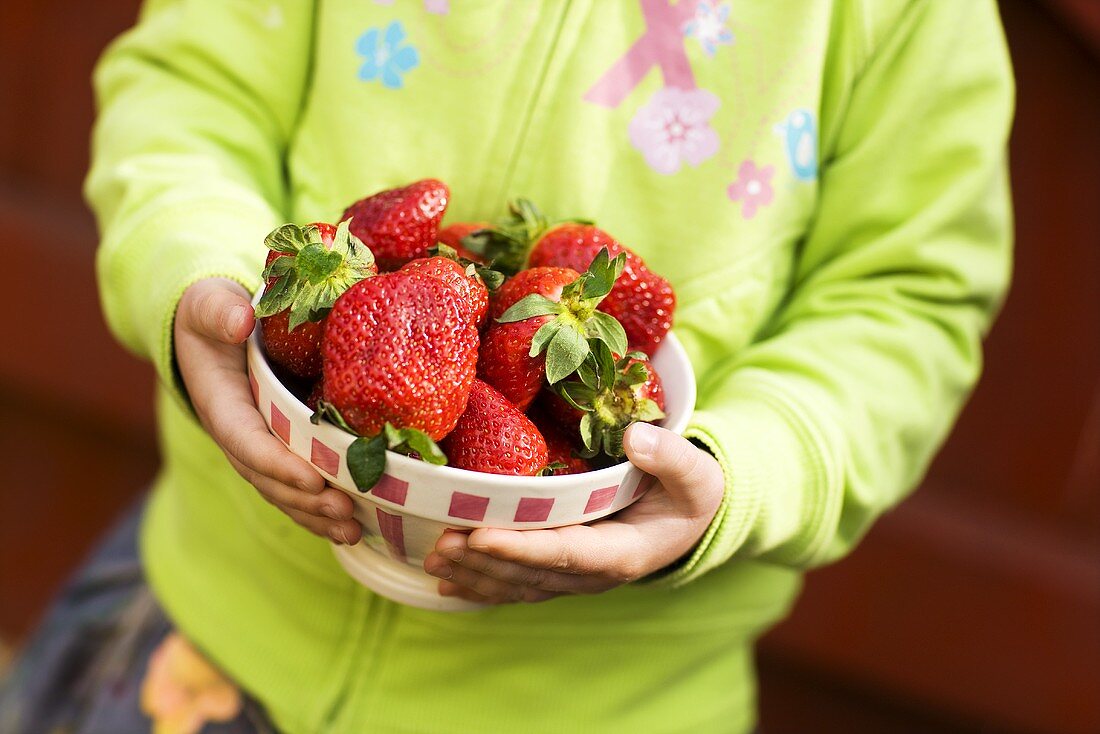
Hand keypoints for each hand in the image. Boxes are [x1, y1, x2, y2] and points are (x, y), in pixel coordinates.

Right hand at [174, 278, 360, 544]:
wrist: (212, 327)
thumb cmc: (213, 314)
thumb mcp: (210, 304)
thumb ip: (219, 311)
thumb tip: (239, 321)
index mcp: (221, 403)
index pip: (246, 440)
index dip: (277, 463)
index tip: (311, 479)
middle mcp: (237, 435)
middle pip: (269, 477)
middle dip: (306, 499)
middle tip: (346, 512)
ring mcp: (256, 447)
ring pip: (283, 491)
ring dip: (316, 515)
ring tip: (353, 530)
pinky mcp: (276, 450)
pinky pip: (295, 487)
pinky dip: (319, 510)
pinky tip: (353, 526)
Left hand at [423, 423, 723, 603]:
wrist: (692, 518)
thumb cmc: (690, 493)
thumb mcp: (696, 474)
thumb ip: (670, 457)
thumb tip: (635, 439)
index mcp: (623, 553)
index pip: (563, 553)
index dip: (520, 549)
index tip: (479, 537)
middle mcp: (592, 574)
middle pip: (528, 574)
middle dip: (482, 563)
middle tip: (440, 544)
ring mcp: (574, 577)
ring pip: (516, 584)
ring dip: (473, 575)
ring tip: (432, 558)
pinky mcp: (560, 571)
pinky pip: (515, 582)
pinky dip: (480, 581)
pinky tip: (445, 577)